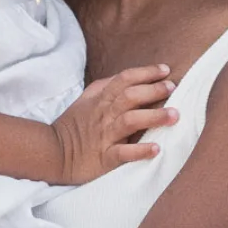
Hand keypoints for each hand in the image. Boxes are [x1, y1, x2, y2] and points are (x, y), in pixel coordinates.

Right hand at [49, 65, 176, 184]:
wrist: (52, 151)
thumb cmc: (74, 125)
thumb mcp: (86, 100)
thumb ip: (106, 87)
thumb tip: (130, 78)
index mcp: (100, 99)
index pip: (124, 79)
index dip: (146, 73)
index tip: (166, 71)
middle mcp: (104, 114)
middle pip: (130, 96)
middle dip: (154, 90)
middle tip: (173, 88)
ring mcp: (104, 135)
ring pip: (130, 121)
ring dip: (154, 117)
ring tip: (174, 116)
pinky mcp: (105, 157)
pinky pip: (124, 153)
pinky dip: (140, 151)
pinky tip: (156, 149)